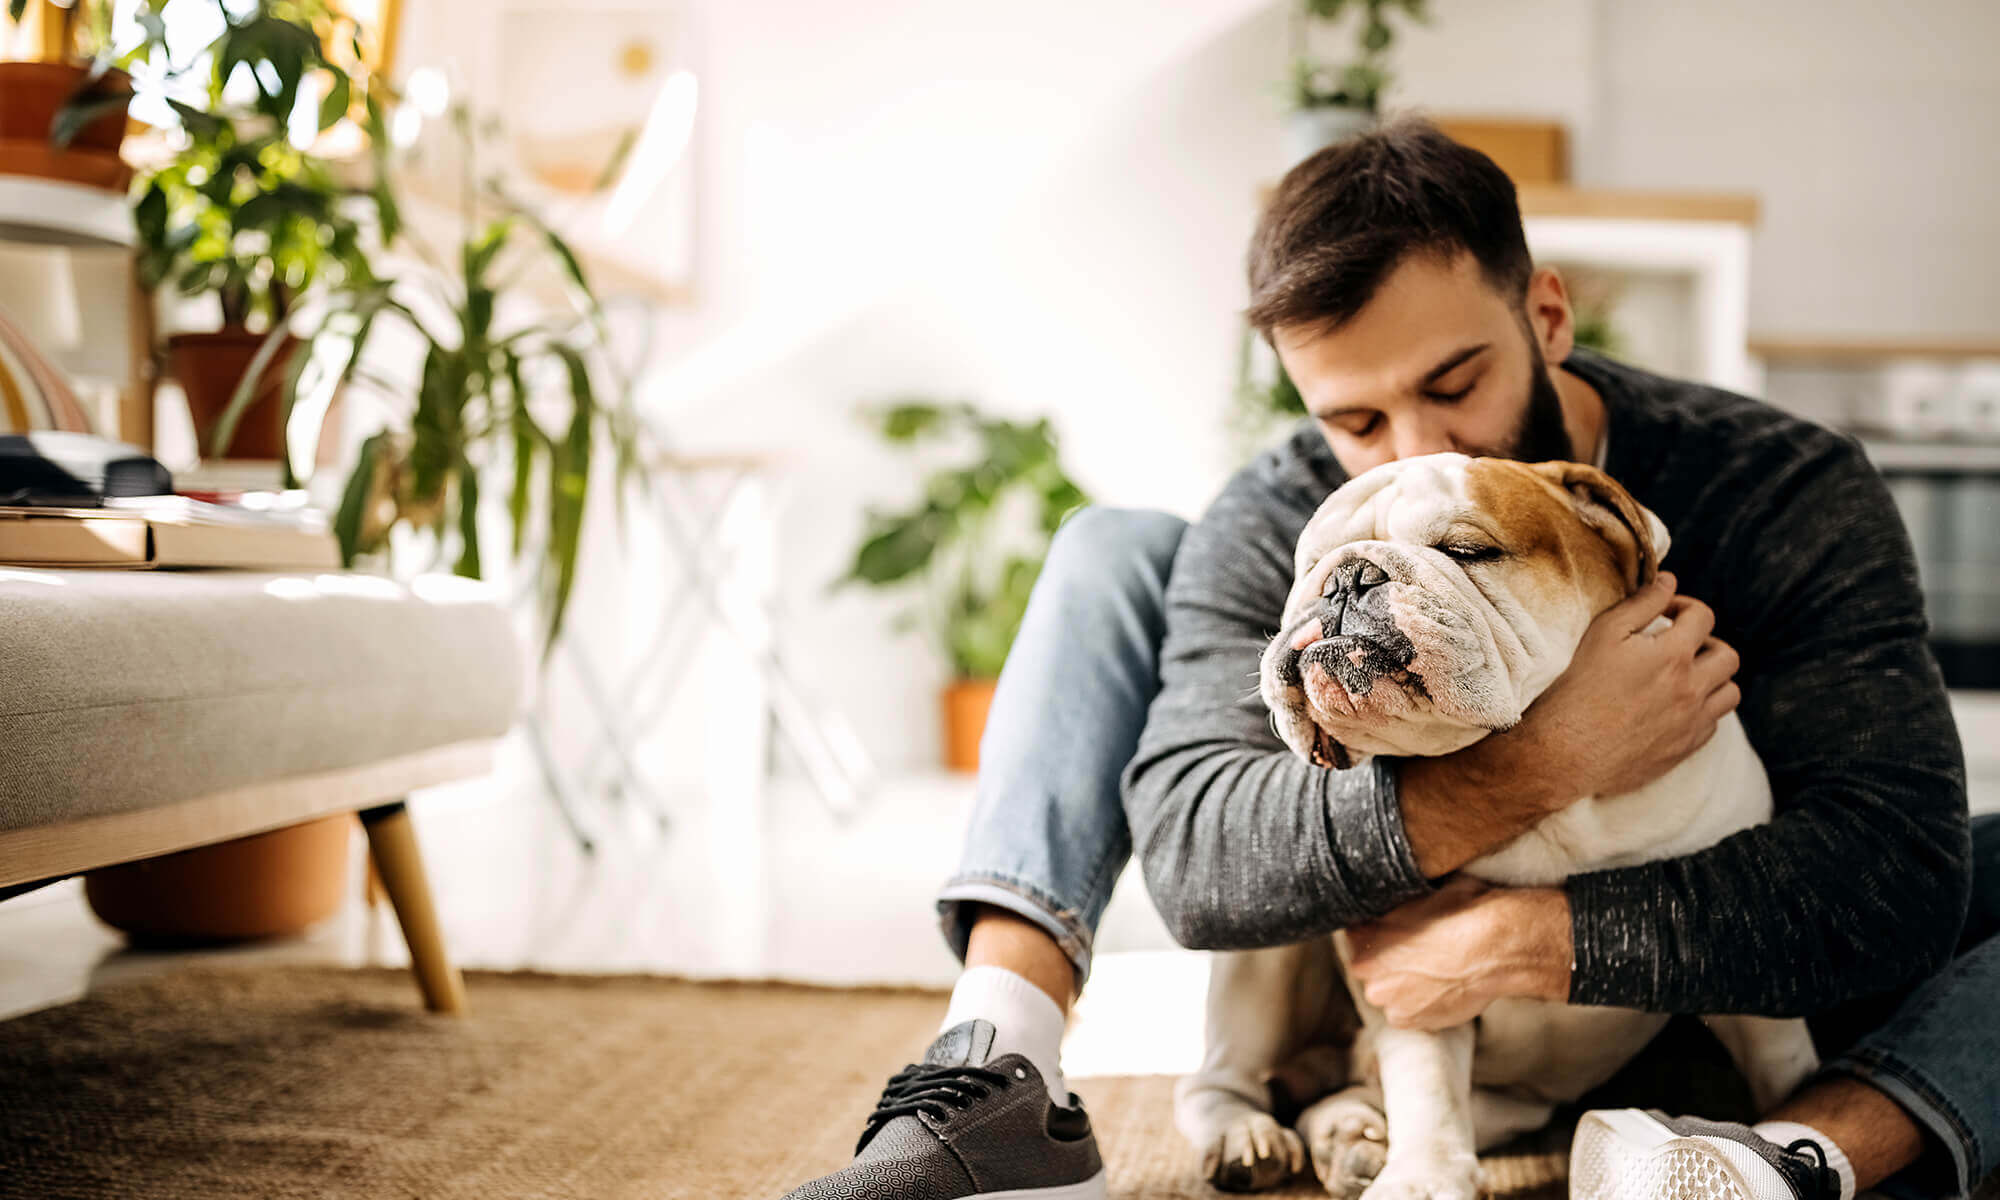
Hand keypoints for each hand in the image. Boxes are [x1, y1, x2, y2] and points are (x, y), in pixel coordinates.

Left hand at [1345, 878, 1571, 1030]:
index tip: (1395, 932)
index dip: (1377, 932)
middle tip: (1419, 952)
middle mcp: (1367, 972)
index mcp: (1363, 937)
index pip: (1356, 935)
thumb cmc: (1462, 913)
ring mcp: (1388, 1001)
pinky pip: (1407, 1013)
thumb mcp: (1422, 894)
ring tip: (1434, 972)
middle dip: (1388, 961)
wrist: (1496, 948)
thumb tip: (1386, 906)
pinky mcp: (1409, 1022)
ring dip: (1404, 985)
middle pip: (1370, 967)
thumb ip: (1393, 908)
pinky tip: (1441, 988)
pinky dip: (1421, 1005)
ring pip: (1389, 992)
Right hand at [1514, 570, 1742, 806]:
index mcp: (1673, 655)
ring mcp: (1692, 721)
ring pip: (1730, 692)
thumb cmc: (1579, 688)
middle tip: (1680, 646)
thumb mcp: (1603, 633)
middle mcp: (1691, 688)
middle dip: (1707, 643)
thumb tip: (1669, 581)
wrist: (1566, 752)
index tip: (1666, 614)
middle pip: (1727, 656)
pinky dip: (1702, 709)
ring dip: (1713, 678)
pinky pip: (1713, 723)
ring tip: (1684, 676)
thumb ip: (1641, 602)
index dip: (1685, 607)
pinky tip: (1674, 706)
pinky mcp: (1684, 748)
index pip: (1703, 617)